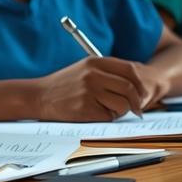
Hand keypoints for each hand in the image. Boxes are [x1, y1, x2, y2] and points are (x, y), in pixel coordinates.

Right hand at [33, 58, 159, 121]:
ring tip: (108, 110)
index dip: (140, 84)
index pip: (130, 70)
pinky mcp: (85, 109)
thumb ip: (108, 72)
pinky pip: (109, 117)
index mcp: (95, 62)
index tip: (142, 94)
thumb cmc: (65, 85)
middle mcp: (93, 75)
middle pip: (130, 88)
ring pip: (122, 105)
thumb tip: (137, 85)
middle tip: (136, 110)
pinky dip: (107, 118)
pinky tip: (95, 114)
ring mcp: (89, 92)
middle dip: (137, 102)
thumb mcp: (85, 69)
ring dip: (121, 112)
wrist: (39, 96)